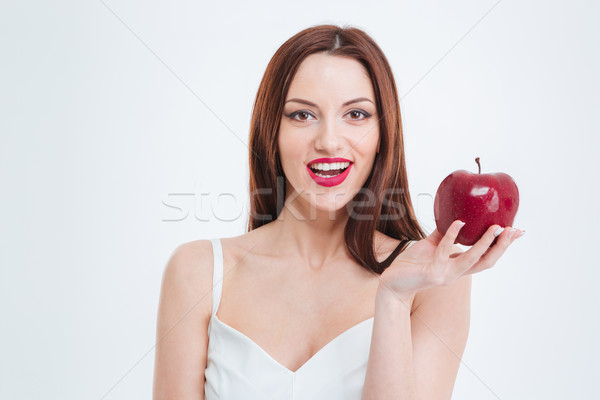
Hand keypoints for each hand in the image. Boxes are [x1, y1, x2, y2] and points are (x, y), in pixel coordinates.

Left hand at [378, 220, 523, 302]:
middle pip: (487, 261)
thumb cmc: (411, 264)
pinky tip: (458, 223)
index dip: (503, 246)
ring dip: (486, 243)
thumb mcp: (431, 246)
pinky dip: (452, 236)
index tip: (518, 232)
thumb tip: (456, 217)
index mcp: (458, 267)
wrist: (392, 282)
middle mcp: (456, 273)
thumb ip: (444, 235)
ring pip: (472, 260)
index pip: (487, 257)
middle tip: (514, 230)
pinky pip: (445, 252)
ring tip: (496, 228)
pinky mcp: (432, 273)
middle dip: (502, 246)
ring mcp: (446, 274)